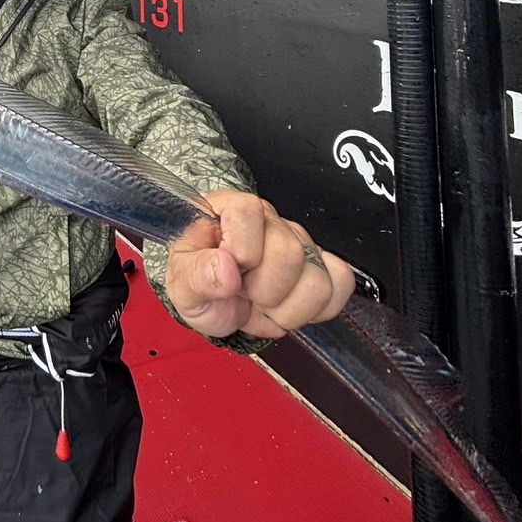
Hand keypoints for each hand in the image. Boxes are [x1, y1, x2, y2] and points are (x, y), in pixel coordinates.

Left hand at [164, 190, 354, 338]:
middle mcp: (270, 221)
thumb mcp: (182, 282)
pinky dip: (314, 310)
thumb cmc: (199, 279)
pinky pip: (340, 285)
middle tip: (245, 293)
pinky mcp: (322, 265)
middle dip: (263, 291)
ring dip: (286, 307)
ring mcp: (300, 242)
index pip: (249, 213)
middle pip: (290, 254)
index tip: (227, 272)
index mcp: (232, 211)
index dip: (240, 253)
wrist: (216, 298)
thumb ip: (196, 274)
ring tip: (263, 303)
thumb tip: (226, 268)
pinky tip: (287, 306)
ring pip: (318, 280)